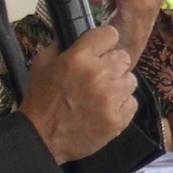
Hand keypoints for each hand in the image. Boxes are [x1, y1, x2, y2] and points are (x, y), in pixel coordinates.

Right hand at [18, 24, 139, 163]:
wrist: (41, 137)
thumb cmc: (40, 99)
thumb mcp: (43, 63)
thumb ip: (64, 46)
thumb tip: (85, 39)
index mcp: (79, 58)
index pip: (110, 34)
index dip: (104, 42)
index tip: (100, 49)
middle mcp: (99, 75)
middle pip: (124, 57)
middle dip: (112, 64)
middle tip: (100, 75)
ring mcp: (111, 98)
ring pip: (130, 80)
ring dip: (118, 85)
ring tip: (103, 94)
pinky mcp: (118, 119)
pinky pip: (131, 103)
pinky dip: (121, 105)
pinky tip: (106, 109)